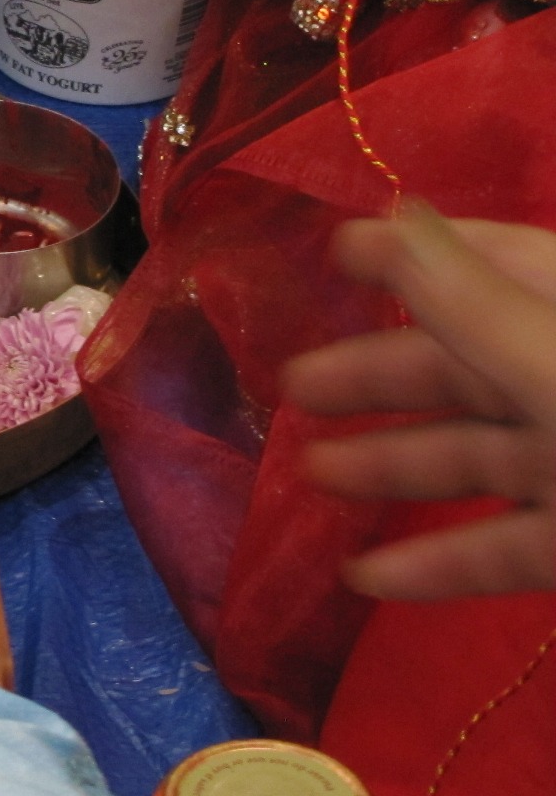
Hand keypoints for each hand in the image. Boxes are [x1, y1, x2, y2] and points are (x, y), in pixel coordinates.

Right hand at [283, 210, 555, 600]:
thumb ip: (472, 307)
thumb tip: (384, 217)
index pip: (496, 263)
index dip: (416, 256)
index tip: (331, 253)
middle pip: (471, 365)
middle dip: (377, 375)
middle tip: (288, 386)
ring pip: (480, 457)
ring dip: (390, 466)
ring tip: (306, 475)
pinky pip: (508, 547)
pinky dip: (438, 562)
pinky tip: (364, 578)